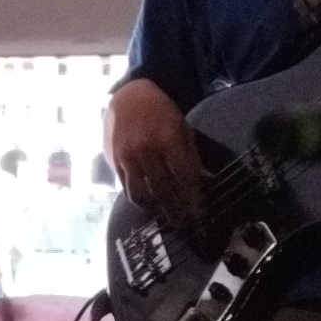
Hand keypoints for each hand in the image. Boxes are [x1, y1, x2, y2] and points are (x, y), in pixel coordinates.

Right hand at [106, 78, 206, 227]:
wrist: (129, 97)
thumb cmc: (161, 113)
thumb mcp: (182, 129)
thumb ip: (191, 157)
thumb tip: (206, 182)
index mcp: (167, 139)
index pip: (184, 177)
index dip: (194, 198)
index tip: (201, 212)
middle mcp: (146, 150)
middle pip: (163, 190)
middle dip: (176, 210)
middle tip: (185, 224)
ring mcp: (128, 157)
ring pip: (141, 194)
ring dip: (155, 210)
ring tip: (165, 217)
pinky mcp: (115, 162)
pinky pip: (127, 188)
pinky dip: (139, 200)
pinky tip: (149, 205)